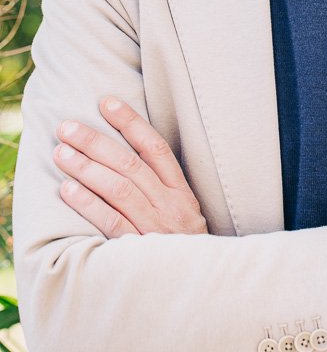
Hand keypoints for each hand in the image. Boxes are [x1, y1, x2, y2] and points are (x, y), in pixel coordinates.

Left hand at [53, 95, 207, 238]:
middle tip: (68, 127)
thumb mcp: (184, 212)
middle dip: (96, 142)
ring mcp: (155, 227)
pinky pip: (111, 222)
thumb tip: (128, 152)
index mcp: (182, 191)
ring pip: (118, 188)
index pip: (155, 147)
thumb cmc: (185, 246)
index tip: (106, 102)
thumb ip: (162, 186)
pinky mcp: (140, 249)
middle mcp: (170, 204)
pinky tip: (68, 189)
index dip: (130, 122)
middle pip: (129, 164)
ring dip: (86, 168)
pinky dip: (89, 203)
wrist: (201, 287)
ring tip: (61, 152)